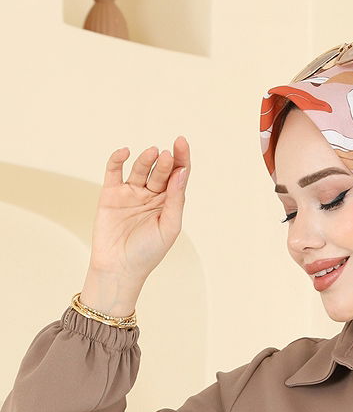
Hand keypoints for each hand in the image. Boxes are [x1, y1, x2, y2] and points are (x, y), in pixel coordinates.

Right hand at [86, 137, 190, 285]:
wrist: (119, 268)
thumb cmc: (148, 252)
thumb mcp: (169, 227)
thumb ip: (176, 200)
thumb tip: (182, 172)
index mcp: (169, 204)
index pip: (178, 176)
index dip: (182, 158)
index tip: (181, 142)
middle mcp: (151, 195)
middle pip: (161, 171)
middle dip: (165, 162)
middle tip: (166, 156)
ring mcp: (130, 193)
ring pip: (140, 169)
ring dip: (146, 160)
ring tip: (153, 152)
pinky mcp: (110, 193)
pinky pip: (114, 171)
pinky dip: (118, 159)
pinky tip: (125, 152)